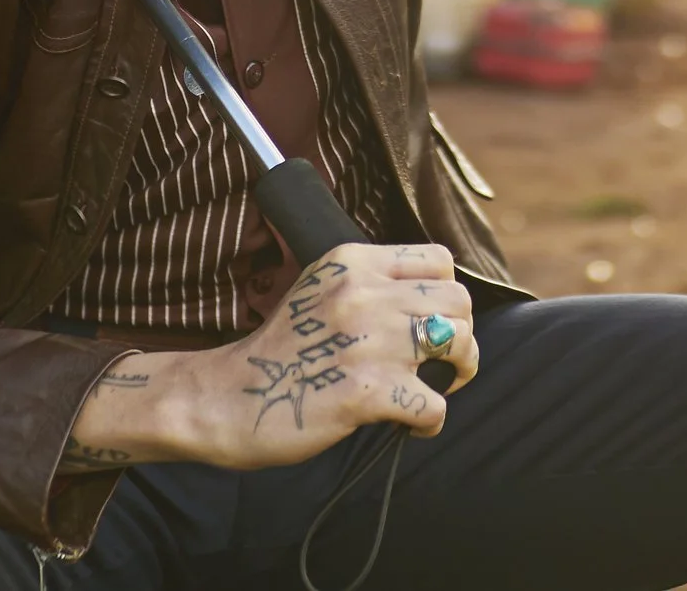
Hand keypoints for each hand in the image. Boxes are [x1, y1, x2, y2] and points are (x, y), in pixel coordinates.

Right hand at [63, 242, 477, 474]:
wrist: (226, 397)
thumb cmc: (278, 351)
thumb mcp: (318, 291)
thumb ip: (369, 285)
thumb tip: (429, 300)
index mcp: (352, 261)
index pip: (439, 260)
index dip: (445, 294)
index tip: (434, 321)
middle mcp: (364, 292)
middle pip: (458, 301)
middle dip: (460, 335)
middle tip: (442, 363)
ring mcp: (367, 341)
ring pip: (458, 343)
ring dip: (455, 373)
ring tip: (433, 389)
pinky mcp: (366, 390)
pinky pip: (434, 404)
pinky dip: (429, 421)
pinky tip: (408, 426)